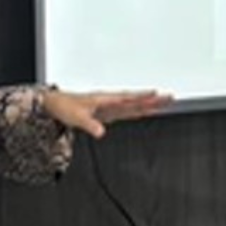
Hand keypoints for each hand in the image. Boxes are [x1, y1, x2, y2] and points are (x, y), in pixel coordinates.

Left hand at [42, 89, 171, 138]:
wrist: (55, 105)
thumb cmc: (65, 107)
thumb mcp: (77, 117)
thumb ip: (90, 125)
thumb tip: (101, 132)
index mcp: (105, 99)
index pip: (128, 98)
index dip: (142, 96)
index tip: (157, 94)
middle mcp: (110, 102)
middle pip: (136, 100)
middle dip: (153, 99)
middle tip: (170, 97)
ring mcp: (110, 107)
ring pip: (134, 105)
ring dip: (148, 104)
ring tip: (164, 103)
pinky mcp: (107, 113)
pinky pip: (127, 111)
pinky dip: (137, 110)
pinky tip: (145, 111)